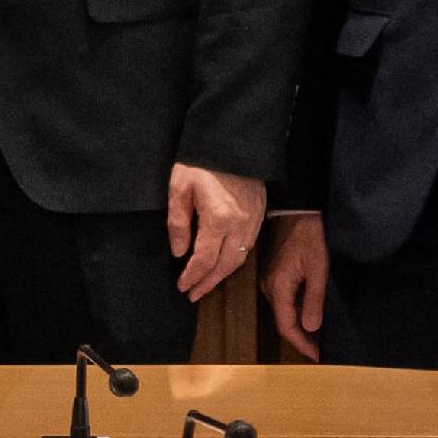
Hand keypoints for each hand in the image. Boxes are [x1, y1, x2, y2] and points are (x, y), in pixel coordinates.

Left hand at [166, 163, 267, 301]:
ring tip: (206, 284)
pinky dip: (235, 260)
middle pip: (225, 265)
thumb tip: (179, 252)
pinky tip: (223, 264)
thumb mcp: (179, 188)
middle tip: (193, 294)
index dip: (193, 276)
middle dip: (208, 282)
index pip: (205, 259)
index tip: (182, 287)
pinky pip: (248, 246)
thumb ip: (178, 222)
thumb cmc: (201, 163)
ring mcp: (252, 221)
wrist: (232, 143)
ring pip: (240, 258)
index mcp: (218, 218)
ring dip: (223, 274)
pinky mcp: (259, 215)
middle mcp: (240, 224)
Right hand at [262, 212, 328, 357]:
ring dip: (299, 326)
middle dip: (301, 338)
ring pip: (283, 312)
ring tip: (318, 337)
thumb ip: (313, 299)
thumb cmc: (309, 237)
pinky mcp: (275, 275)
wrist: (297, 212)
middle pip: (283, 321)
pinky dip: (297, 313)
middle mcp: (269, 287)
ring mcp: (270, 281)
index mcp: (278, 287)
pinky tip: (310, 316)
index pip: (286, 325)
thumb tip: (311, 327)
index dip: (302, 344)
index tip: (317, 357)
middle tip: (321, 351)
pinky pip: (284, 301)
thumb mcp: (318, 268)